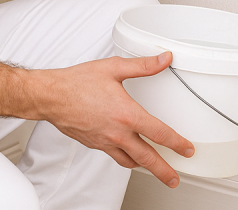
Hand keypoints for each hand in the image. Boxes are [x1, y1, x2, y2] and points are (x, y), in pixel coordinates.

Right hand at [37, 52, 193, 187]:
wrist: (51, 96)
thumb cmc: (77, 82)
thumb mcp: (113, 68)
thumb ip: (143, 66)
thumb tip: (164, 59)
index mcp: (126, 114)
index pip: (159, 133)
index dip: (177, 143)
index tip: (187, 149)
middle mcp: (117, 132)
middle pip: (147, 158)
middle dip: (164, 170)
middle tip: (174, 178)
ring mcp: (105, 141)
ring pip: (130, 161)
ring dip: (145, 168)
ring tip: (155, 170)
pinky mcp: (95, 144)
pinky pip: (115, 157)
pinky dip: (126, 160)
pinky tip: (129, 156)